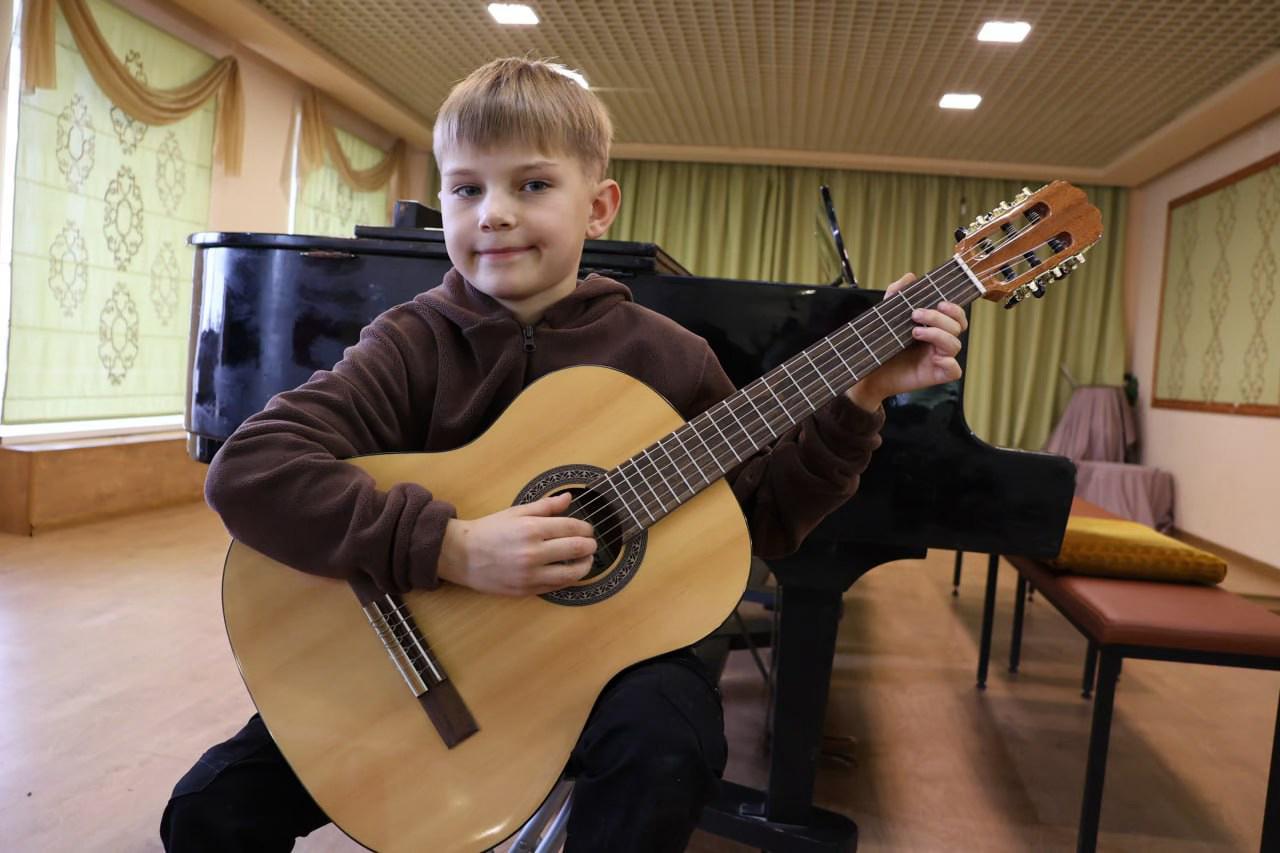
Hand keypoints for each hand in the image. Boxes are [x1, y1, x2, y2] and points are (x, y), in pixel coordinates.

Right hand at [437, 493, 596, 595]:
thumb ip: (545, 506)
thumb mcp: (516, 512)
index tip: (587, 529)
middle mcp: (533, 552)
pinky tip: (569, 572)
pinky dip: (567, 579)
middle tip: (591, 544)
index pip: (572, 528)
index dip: (585, 528)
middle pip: (576, 549)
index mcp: (531, 529)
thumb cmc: (489, 531)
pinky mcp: (526, 590)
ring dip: (584, 566)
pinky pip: (556, 587)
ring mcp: (530, 574)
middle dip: (589, 546)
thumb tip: (568, 498)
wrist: (462, 556)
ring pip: (571, 573)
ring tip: (586, 560)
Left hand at [845, 272, 967, 410]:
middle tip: (916, 314)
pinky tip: (933, 358)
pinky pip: (954, 370)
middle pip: (957, 327)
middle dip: (939, 318)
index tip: (939, 303)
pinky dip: (948, 363)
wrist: (868, 372)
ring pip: (955, 345)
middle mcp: (939, 342)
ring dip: (938, 334)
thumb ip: (897, 295)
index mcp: (934, 327)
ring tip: (914, 332)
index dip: (954, 309)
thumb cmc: (881, 346)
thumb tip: (910, 277)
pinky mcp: (936, 375)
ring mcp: (939, 359)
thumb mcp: (887, 316)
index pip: (956, 316)